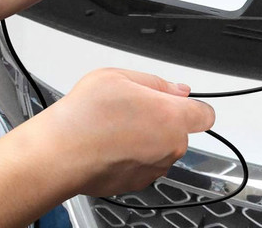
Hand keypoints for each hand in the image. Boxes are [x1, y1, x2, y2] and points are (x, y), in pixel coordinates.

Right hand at [30, 68, 214, 195]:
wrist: (55, 156)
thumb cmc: (85, 117)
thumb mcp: (121, 76)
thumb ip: (157, 83)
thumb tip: (177, 90)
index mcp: (172, 117)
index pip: (206, 114)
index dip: (194, 105)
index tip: (181, 102)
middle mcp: (169, 147)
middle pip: (181, 131)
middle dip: (165, 119)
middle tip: (135, 108)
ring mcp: (152, 169)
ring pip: (161, 149)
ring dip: (149, 139)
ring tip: (117, 126)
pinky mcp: (134, 184)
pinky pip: (144, 165)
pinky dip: (133, 156)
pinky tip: (110, 145)